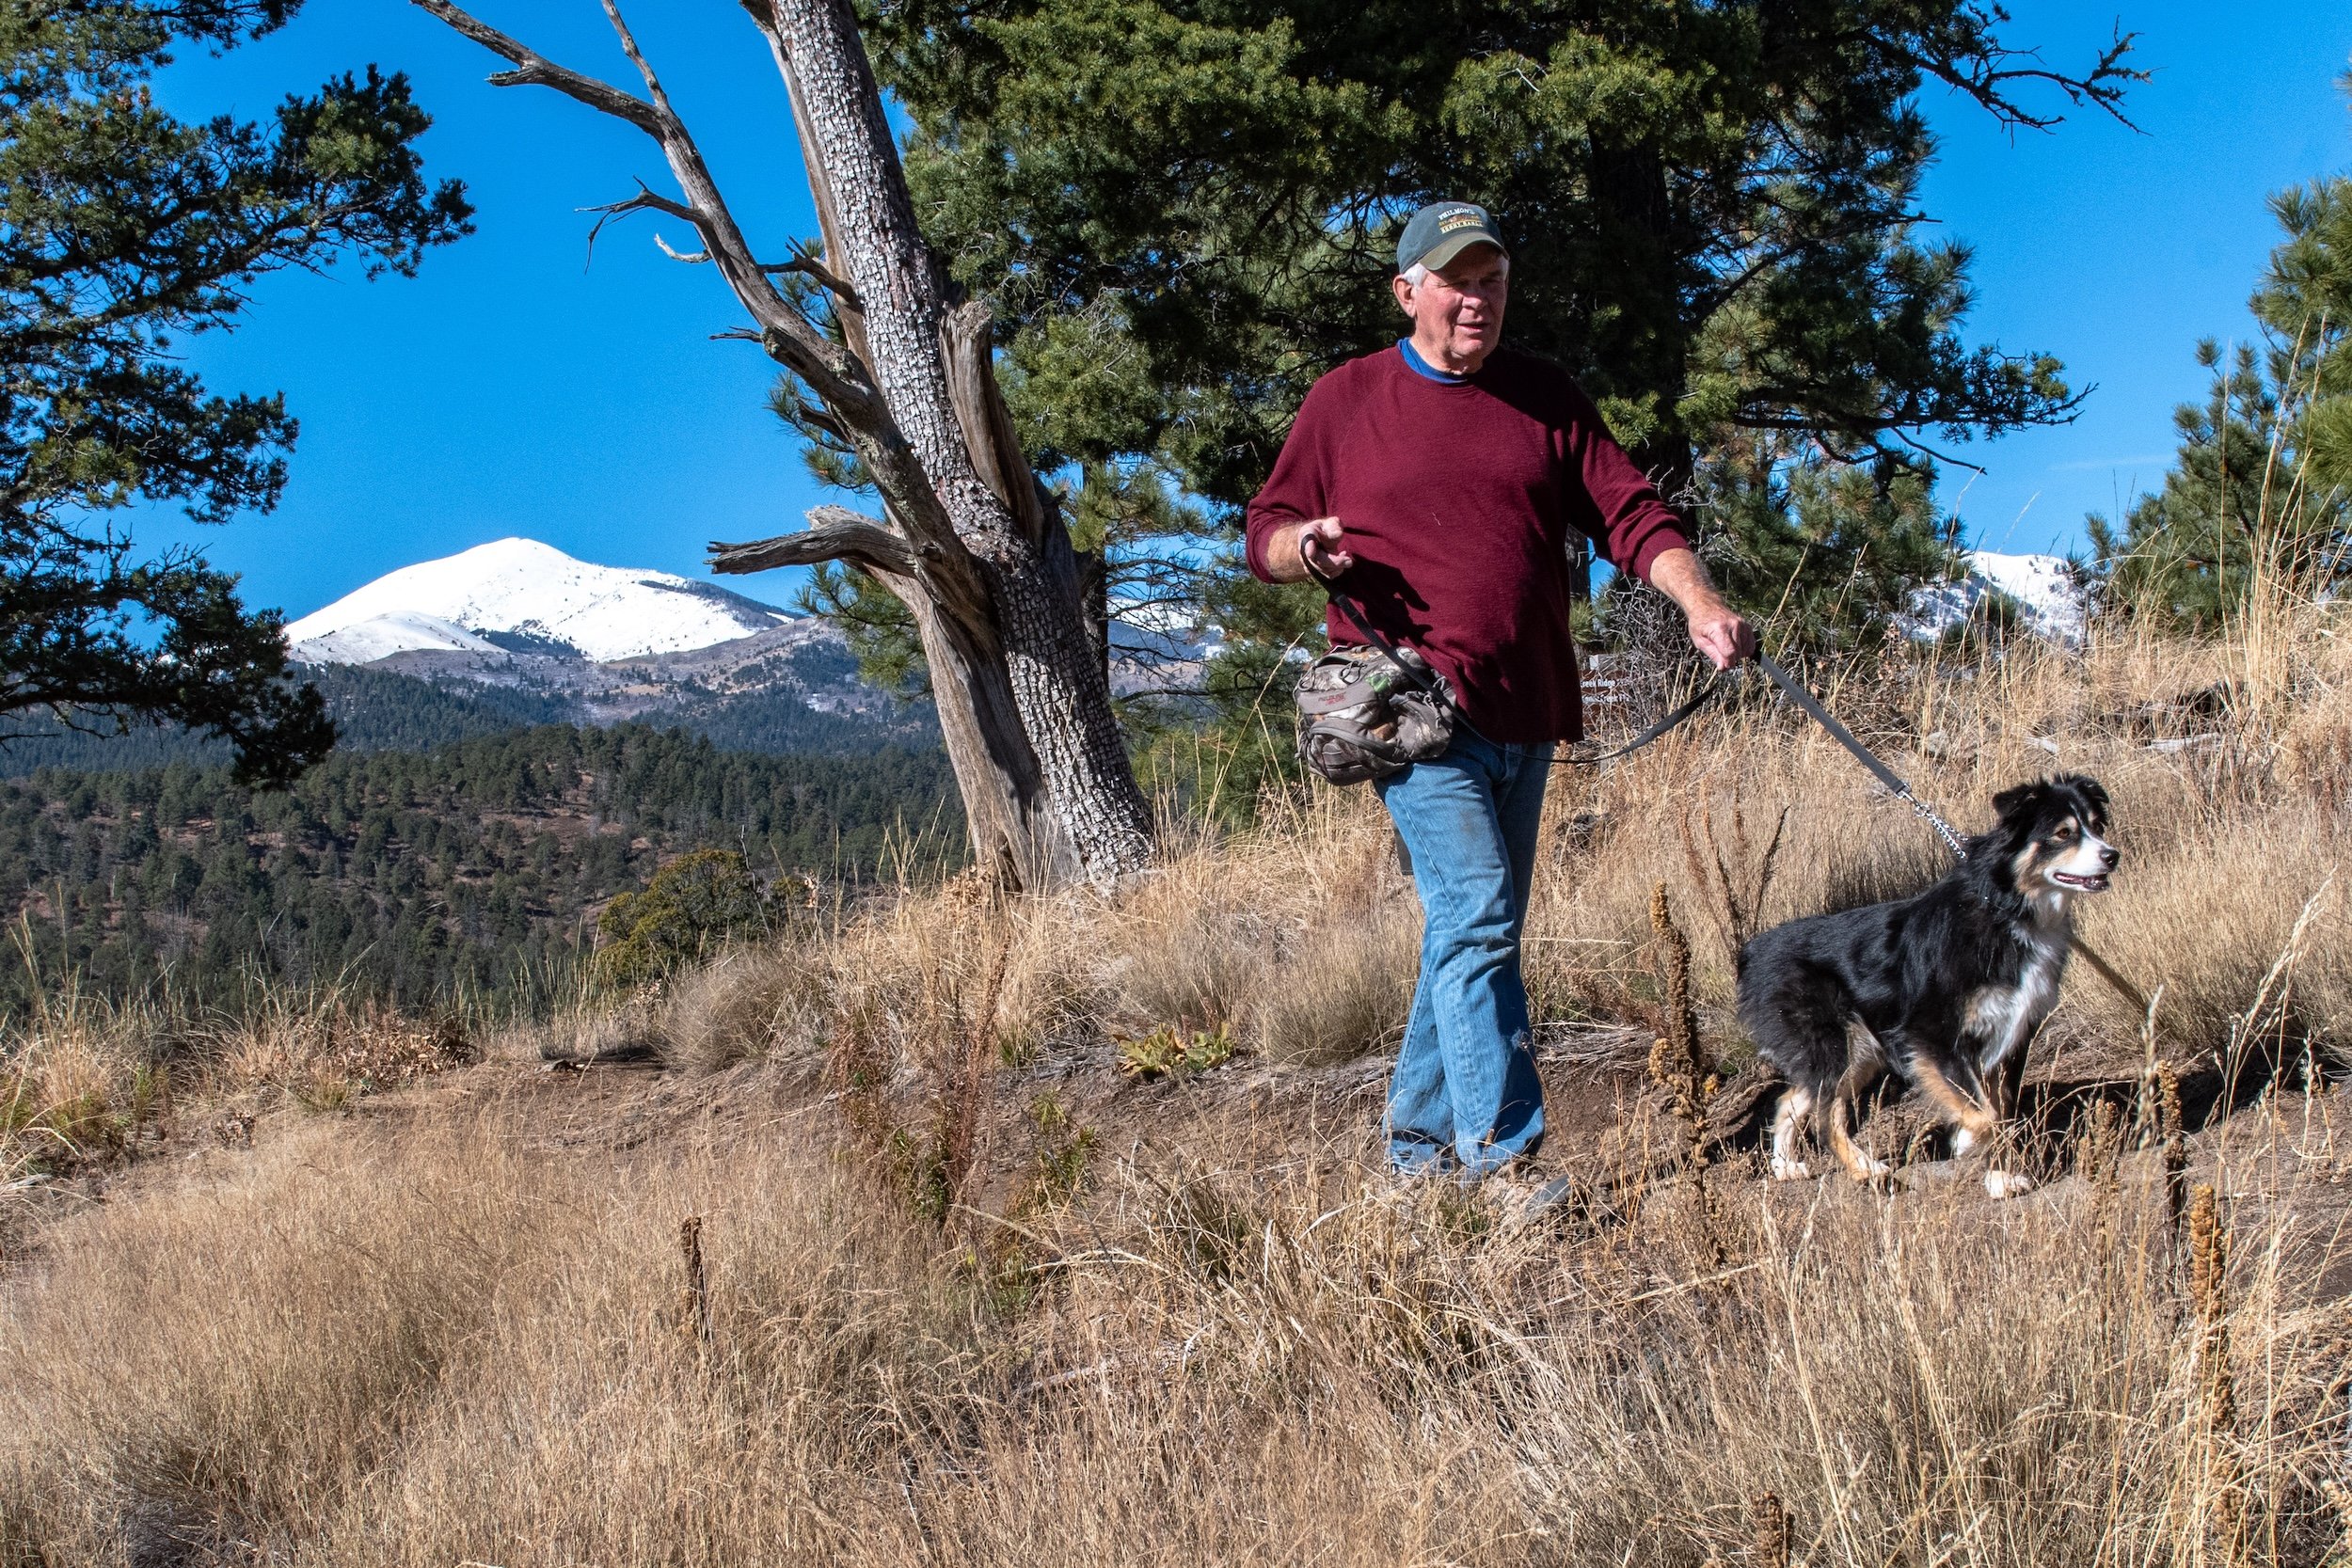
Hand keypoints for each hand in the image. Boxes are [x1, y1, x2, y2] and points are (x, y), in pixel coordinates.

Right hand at [1271, 516, 1352, 582]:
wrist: (1318, 539)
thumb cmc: (1325, 529)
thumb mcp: (1330, 523)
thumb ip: (1334, 526)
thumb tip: (1338, 534)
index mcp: (1306, 536)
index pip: (1306, 544)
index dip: (1309, 548)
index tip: (1311, 552)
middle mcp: (1305, 552)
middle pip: (1318, 561)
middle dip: (1335, 562)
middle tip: (1350, 561)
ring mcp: (1309, 563)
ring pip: (1324, 571)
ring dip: (1338, 567)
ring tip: (1347, 559)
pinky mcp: (1317, 572)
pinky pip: (1328, 575)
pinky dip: (1338, 570)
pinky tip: (1342, 560)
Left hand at [1644, 546, 1755, 669]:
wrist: (1706, 606)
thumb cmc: (1700, 624)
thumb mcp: (1700, 641)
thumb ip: (1713, 655)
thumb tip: (1724, 667)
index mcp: (1720, 629)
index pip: (1730, 653)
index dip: (1727, 663)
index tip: (1722, 666)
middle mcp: (1734, 625)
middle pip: (1738, 653)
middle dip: (1730, 660)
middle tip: (1720, 657)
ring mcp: (1742, 624)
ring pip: (1746, 651)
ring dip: (1737, 655)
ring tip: (1725, 648)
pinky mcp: (1747, 625)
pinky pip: (1751, 645)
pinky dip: (1744, 650)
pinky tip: (1734, 646)